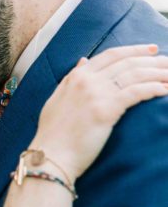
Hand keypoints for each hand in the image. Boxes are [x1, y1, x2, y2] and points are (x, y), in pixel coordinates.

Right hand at [34, 43, 167, 180]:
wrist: (50, 156)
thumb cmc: (53, 135)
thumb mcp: (57, 100)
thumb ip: (71, 80)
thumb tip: (83, 61)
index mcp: (76, 76)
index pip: (111, 55)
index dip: (134, 50)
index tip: (151, 50)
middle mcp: (87, 80)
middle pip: (128, 63)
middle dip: (152, 61)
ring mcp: (97, 93)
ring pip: (135, 75)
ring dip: (158, 74)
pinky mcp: (106, 109)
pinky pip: (137, 92)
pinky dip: (153, 89)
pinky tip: (165, 90)